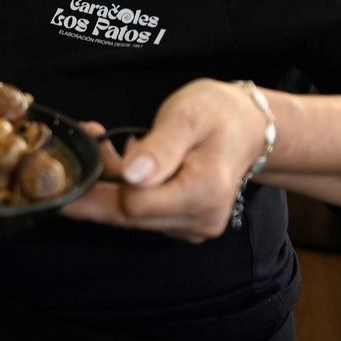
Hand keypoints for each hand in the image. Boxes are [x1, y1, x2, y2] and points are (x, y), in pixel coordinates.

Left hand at [61, 79, 268, 241]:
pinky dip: (128, 192)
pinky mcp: (184, 226)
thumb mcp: (187, 116)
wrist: (246, 127)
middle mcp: (200, 219)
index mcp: (205, 192)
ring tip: (119, 147)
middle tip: (95, 140)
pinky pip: (142, 216)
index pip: (134, 204)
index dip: (112, 174)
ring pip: (130, 217)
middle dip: (103, 182)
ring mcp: (193, 227)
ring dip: (112, 185)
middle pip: (127, 215)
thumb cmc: (217, 113)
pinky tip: (133, 167)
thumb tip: (130, 176)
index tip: (101, 139)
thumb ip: (160, 147)